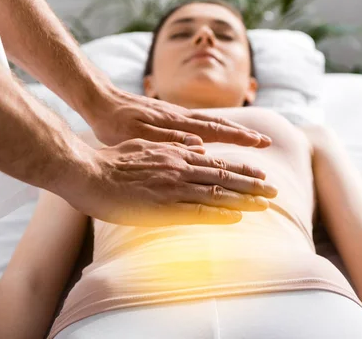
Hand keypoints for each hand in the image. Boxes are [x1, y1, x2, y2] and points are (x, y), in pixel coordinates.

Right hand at [57, 139, 277, 225]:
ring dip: (245, 199)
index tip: (261, 175)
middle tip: (274, 191)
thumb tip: (197, 147)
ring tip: (266, 205)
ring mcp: (174, 187)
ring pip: (218, 192)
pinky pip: (198, 211)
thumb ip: (173, 146)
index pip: (218, 163)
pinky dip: (220, 213)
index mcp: (177, 155)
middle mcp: (181, 168)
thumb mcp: (146, 145)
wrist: (86, 171)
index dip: (243, 170)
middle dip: (253, 185)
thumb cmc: (112, 160)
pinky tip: (237, 217)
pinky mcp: (163, 206)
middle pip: (225, 177)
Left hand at [85, 86, 271, 147]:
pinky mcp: (170, 115)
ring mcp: (177, 114)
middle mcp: (182, 117)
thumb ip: (169, 140)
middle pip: (220, 124)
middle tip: (266, 141)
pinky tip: (218, 131)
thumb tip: (200, 145)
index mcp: (177, 123)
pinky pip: (201, 121)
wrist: (99, 100)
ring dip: (233, 129)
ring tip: (250, 136)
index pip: (216, 131)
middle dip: (244, 134)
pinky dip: (217, 126)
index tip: (261, 143)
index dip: (240, 138)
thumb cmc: (114, 123)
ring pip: (212, 121)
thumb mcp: (137, 137)